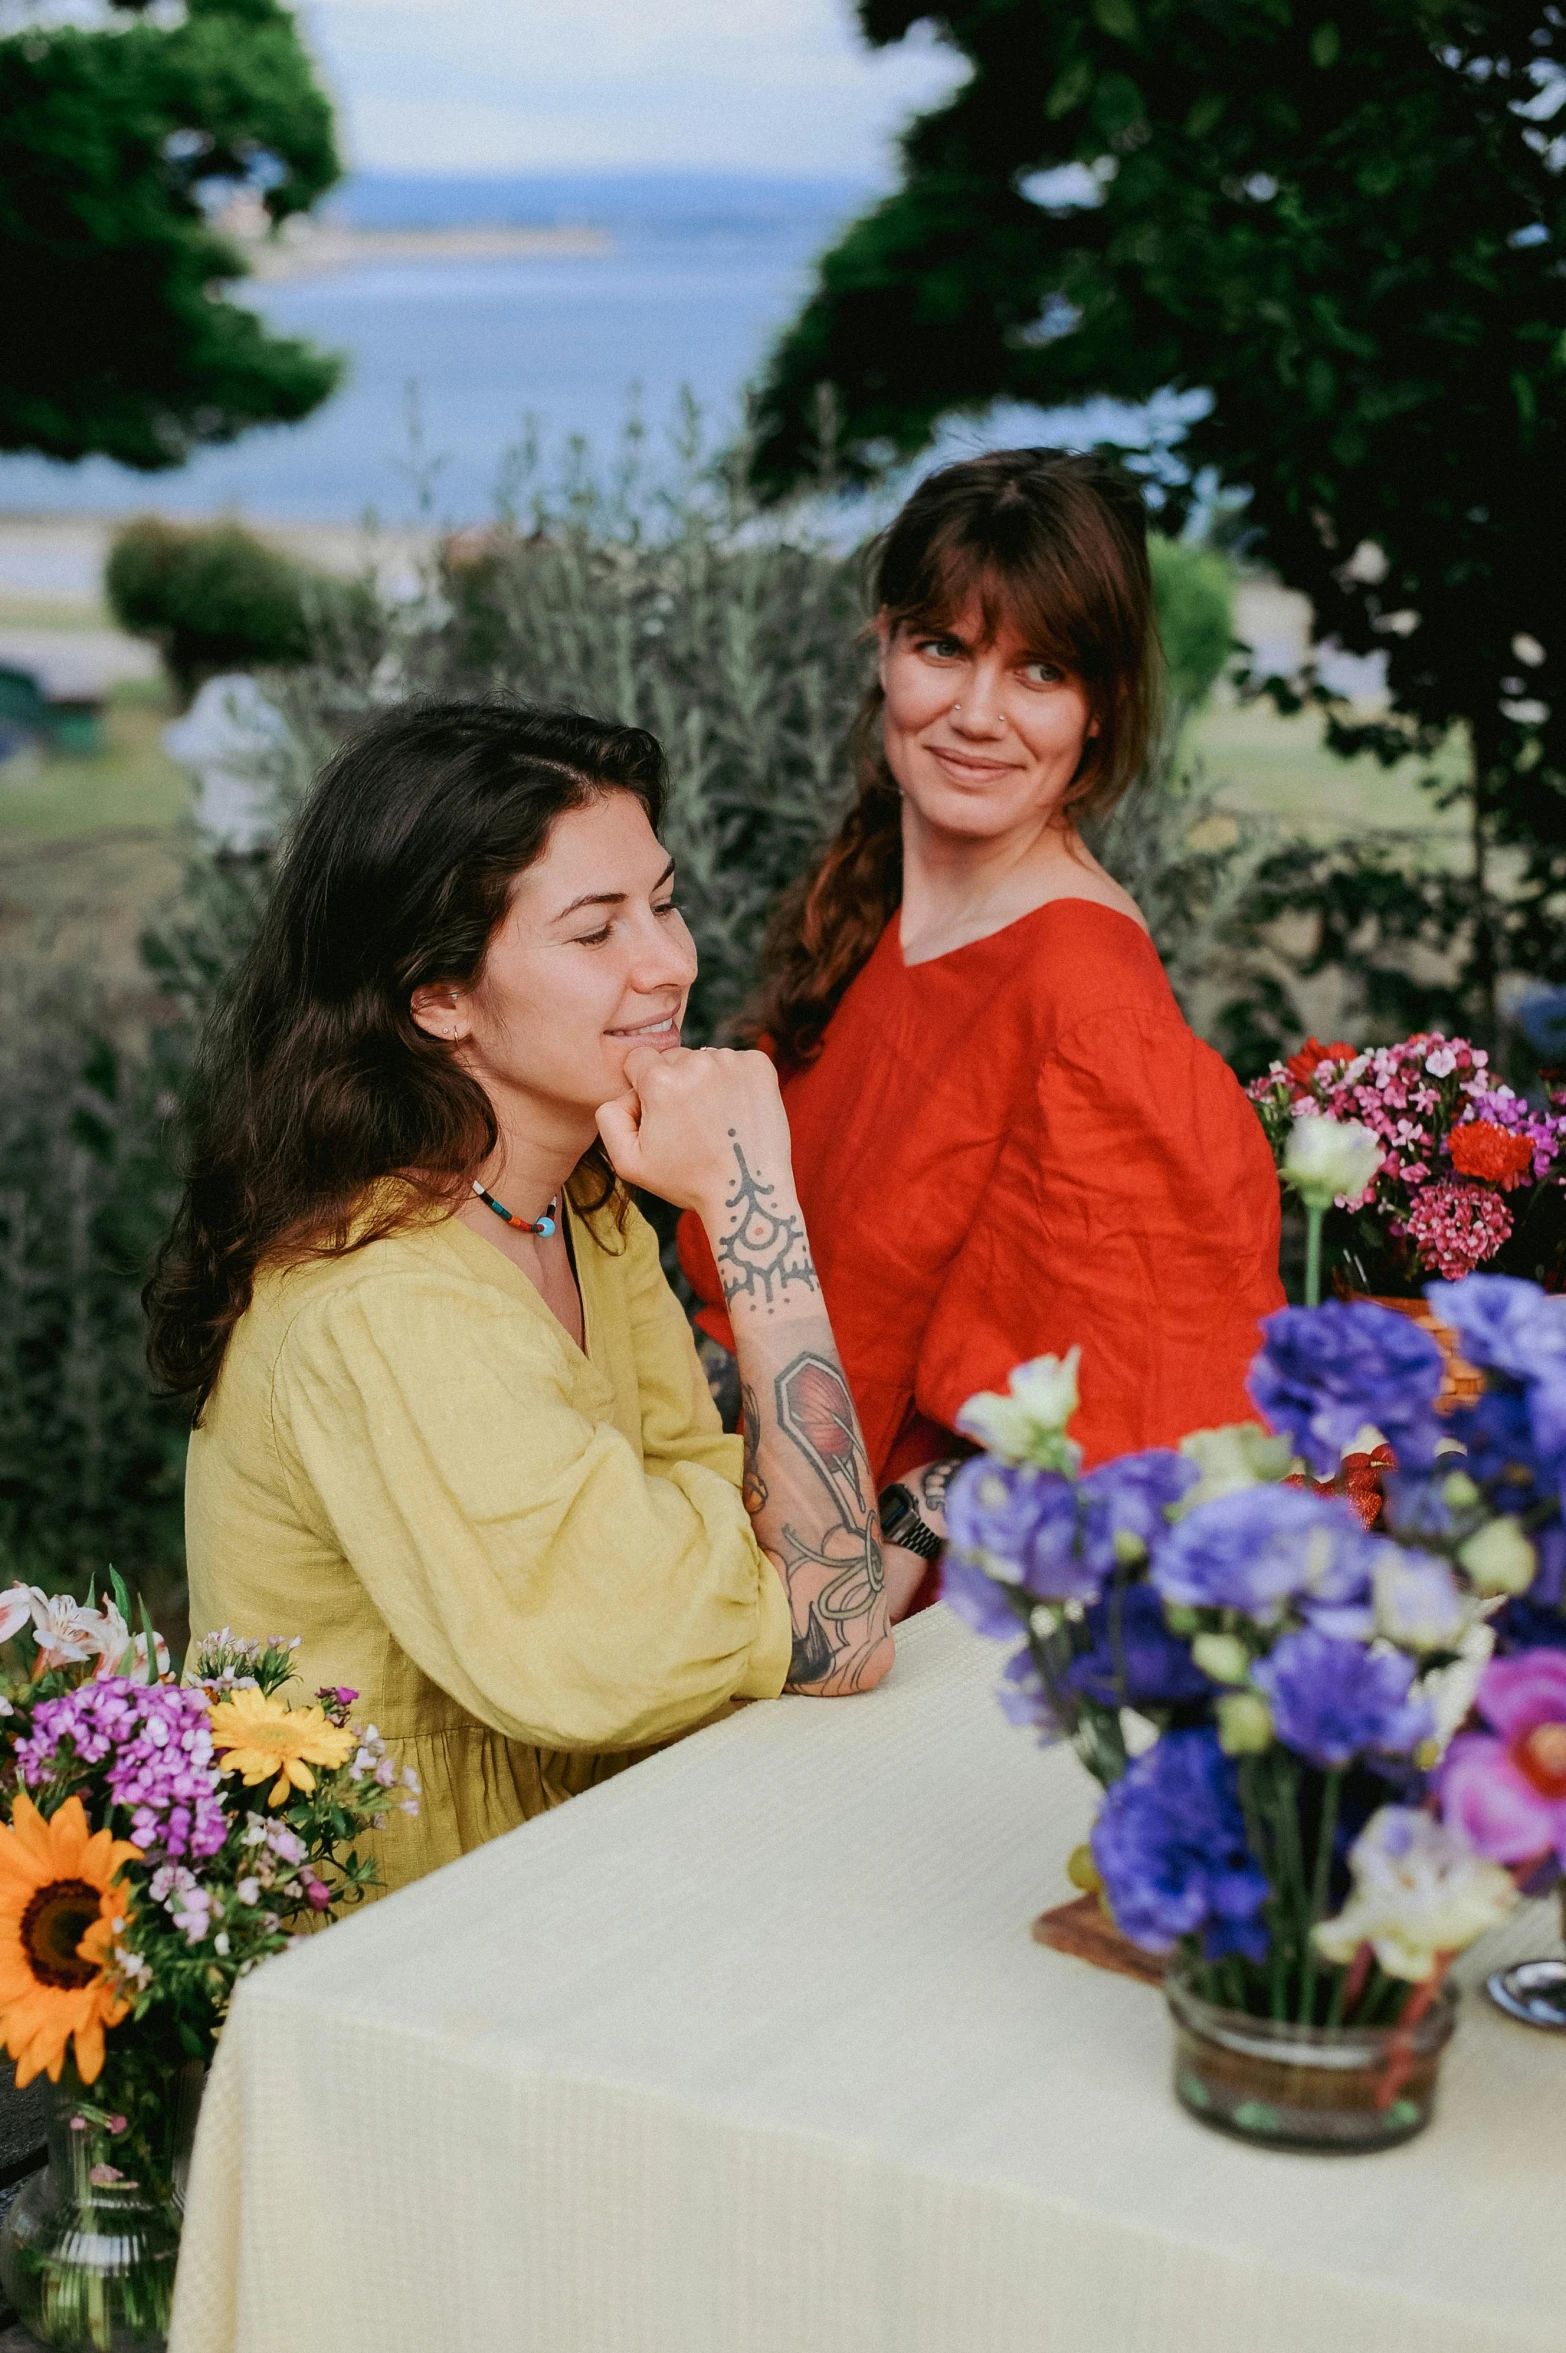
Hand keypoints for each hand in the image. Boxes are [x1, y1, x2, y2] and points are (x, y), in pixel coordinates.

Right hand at [596, 1045, 794, 1215]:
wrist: (748, 1192)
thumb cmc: (687, 1180)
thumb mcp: (628, 1162)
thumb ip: (609, 1117)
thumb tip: (625, 1090)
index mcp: (660, 1081)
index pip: (638, 1059)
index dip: (643, 1088)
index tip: (659, 1114)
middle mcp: (696, 1062)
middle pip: (672, 1057)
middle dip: (674, 1083)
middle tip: (689, 1123)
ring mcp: (732, 1061)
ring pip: (704, 1059)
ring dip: (704, 1081)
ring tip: (714, 1121)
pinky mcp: (760, 1066)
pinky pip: (735, 1062)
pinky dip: (733, 1081)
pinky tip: (734, 1113)